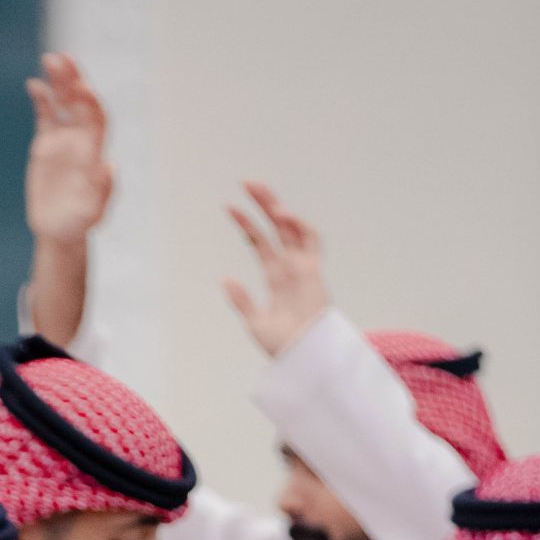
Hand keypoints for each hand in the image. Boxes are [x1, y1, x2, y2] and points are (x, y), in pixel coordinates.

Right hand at [24, 52, 113, 244]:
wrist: (59, 230)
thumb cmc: (80, 223)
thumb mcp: (93, 211)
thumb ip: (103, 189)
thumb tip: (110, 164)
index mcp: (94, 150)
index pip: (96, 118)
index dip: (90, 102)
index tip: (82, 88)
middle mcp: (81, 139)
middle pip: (80, 102)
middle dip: (73, 80)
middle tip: (64, 59)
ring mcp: (64, 139)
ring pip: (63, 102)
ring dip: (58, 81)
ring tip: (50, 59)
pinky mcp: (46, 143)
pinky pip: (45, 115)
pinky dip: (41, 99)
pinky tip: (34, 84)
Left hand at [221, 182, 329, 357]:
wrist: (302, 355)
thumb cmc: (281, 344)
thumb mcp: (254, 321)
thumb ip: (242, 300)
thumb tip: (226, 280)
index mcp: (274, 275)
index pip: (258, 241)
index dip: (245, 223)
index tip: (228, 206)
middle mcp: (289, 266)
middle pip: (276, 226)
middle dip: (263, 204)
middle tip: (247, 183)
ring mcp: (302, 265)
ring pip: (292, 228)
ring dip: (279, 210)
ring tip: (261, 195)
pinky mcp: (313, 270)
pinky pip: (310, 240)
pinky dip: (299, 225)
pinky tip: (284, 216)